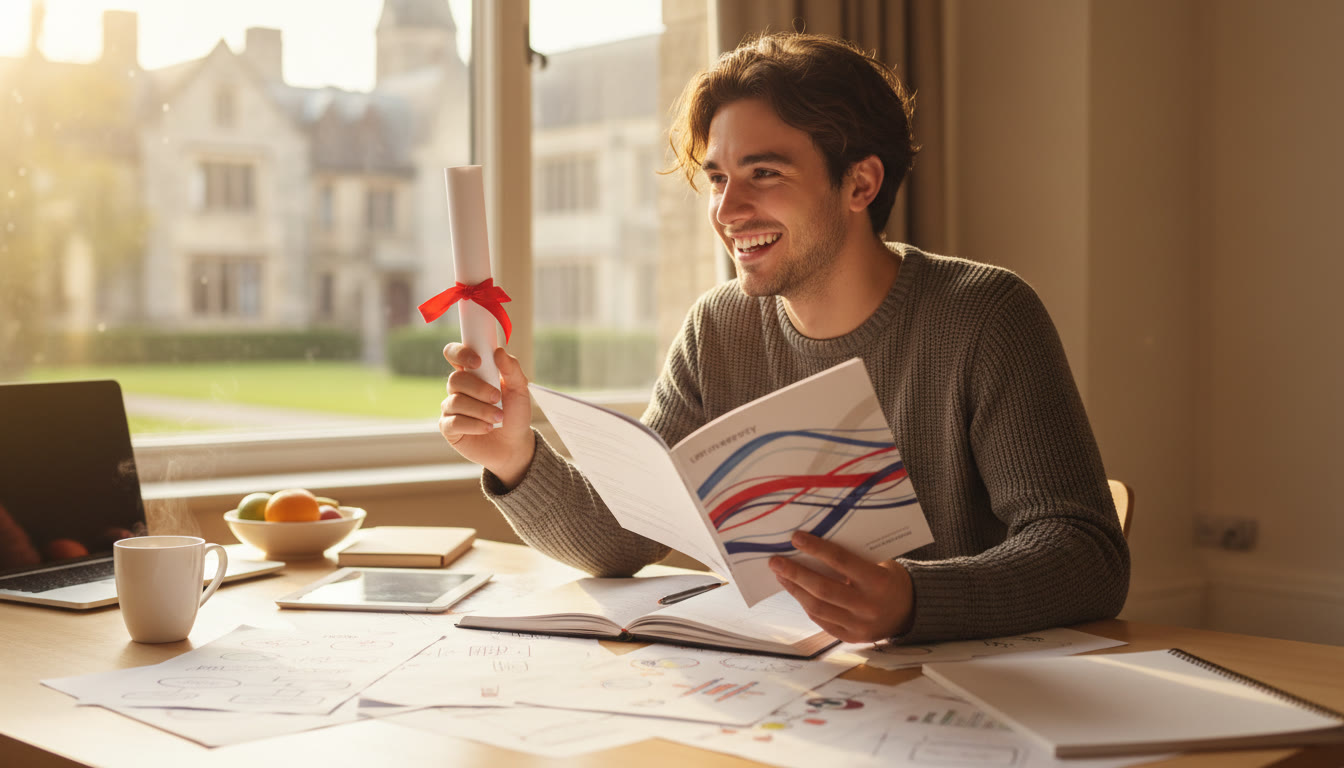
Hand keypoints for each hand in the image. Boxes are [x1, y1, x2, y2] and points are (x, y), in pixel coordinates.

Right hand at [439, 344, 535, 487]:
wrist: (515, 445)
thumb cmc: (515, 414)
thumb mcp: (520, 390)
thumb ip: (511, 369)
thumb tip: (498, 351)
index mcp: (473, 373)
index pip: (454, 353)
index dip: (461, 353)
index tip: (478, 362)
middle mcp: (458, 389)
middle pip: (455, 379)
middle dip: (478, 388)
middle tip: (497, 398)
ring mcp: (451, 408)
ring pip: (455, 401)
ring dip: (480, 410)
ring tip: (498, 418)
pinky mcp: (448, 428)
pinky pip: (453, 422)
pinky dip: (474, 425)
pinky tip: (488, 428)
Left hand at [769, 531, 914, 642]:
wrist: (911, 612)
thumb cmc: (891, 579)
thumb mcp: (880, 564)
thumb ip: (853, 559)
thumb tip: (814, 546)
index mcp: (877, 582)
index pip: (840, 561)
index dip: (815, 549)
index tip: (795, 538)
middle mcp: (868, 606)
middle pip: (823, 588)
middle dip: (795, 573)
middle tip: (775, 561)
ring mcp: (859, 625)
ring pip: (817, 607)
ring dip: (795, 590)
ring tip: (781, 576)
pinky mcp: (851, 638)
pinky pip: (822, 621)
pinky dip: (807, 605)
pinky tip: (796, 592)